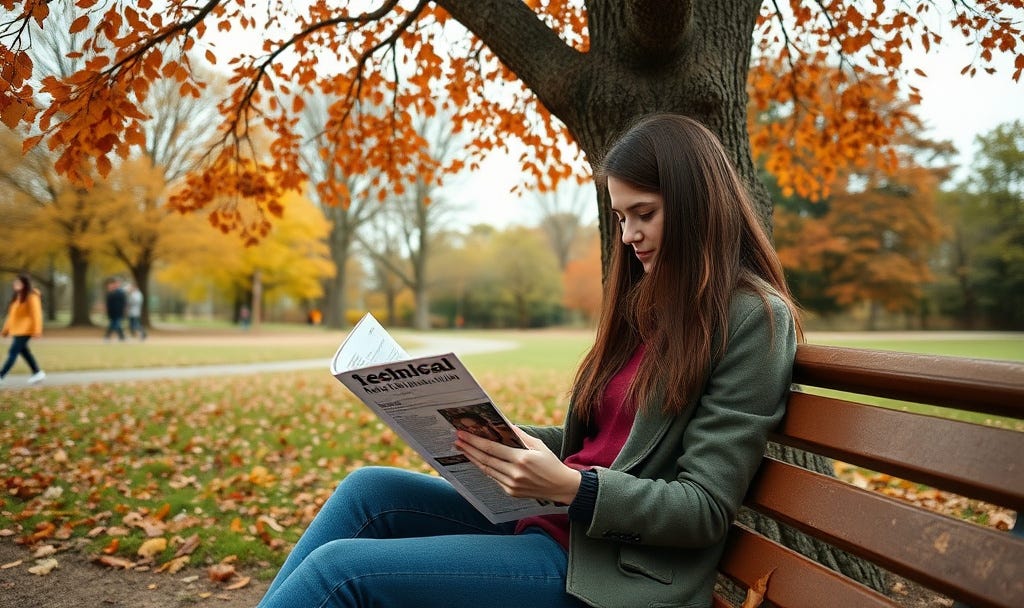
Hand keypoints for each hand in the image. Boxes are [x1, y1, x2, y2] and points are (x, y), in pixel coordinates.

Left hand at [455, 426, 581, 503]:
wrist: (561, 487)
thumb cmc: (550, 462)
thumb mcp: (538, 445)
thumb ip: (520, 435)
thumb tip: (504, 424)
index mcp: (522, 459)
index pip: (492, 448)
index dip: (475, 441)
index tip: (463, 434)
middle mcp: (515, 473)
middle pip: (485, 459)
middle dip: (469, 448)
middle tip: (457, 440)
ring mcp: (512, 485)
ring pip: (487, 470)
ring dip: (473, 459)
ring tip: (463, 449)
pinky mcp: (511, 492)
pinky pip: (494, 478)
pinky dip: (485, 468)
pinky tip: (478, 460)